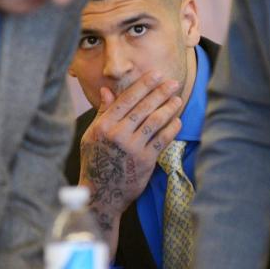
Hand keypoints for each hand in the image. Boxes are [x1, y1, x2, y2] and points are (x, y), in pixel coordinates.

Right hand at [79, 71, 181, 241]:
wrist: (101, 194)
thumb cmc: (95, 162)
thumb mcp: (92, 136)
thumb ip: (103, 113)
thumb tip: (108, 90)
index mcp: (104, 126)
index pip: (126, 99)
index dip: (143, 85)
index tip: (156, 74)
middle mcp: (118, 135)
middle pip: (143, 108)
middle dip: (160, 92)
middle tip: (174, 82)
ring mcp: (132, 148)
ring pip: (155, 122)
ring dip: (169, 108)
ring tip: (178, 99)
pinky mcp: (145, 161)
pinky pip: (162, 140)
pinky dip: (171, 128)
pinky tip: (177, 120)